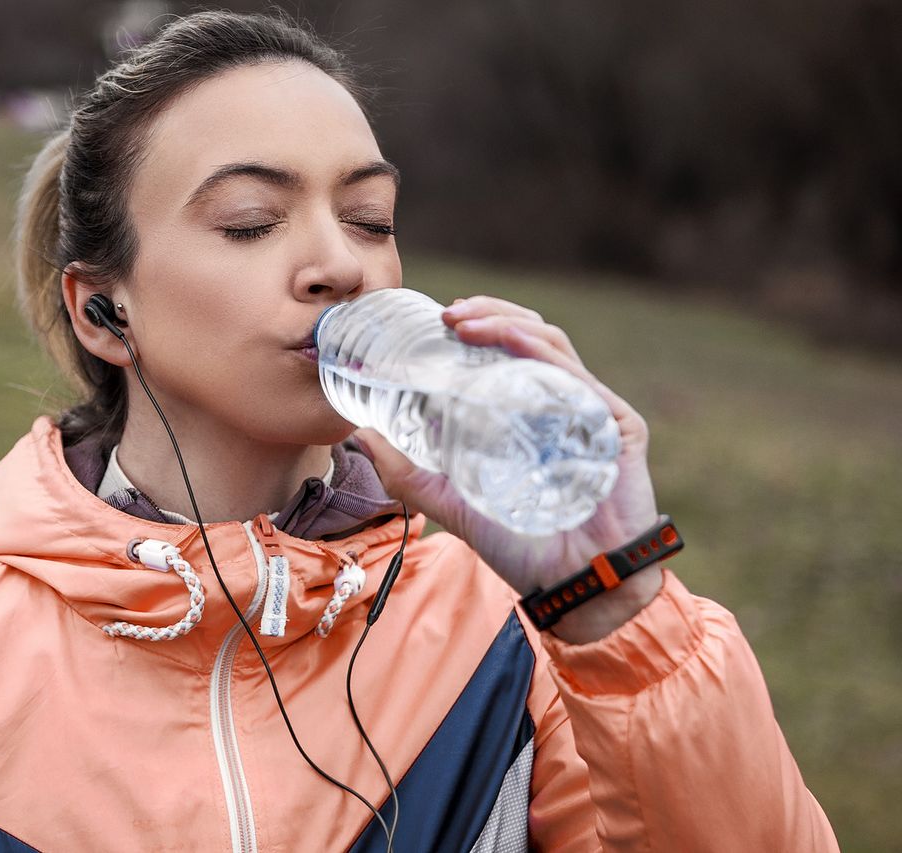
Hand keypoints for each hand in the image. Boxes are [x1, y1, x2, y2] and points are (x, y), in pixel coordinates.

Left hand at [353, 295, 662, 642]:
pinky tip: (510, 339)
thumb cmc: (520, 543)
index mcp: (524, 412)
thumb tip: (359, 436)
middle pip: (527, 334)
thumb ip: (407, 472)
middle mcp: (557, 402)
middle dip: (486, 313)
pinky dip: (540, 351)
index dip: (474, 327)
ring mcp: (588, 410)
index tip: (433, 321)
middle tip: (445, 314)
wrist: (574, 585)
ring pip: (551, 342)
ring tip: (465, 321)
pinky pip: (578, 376)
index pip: (502, 351)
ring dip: (506, 322)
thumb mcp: (450, 503)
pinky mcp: (616, 425)